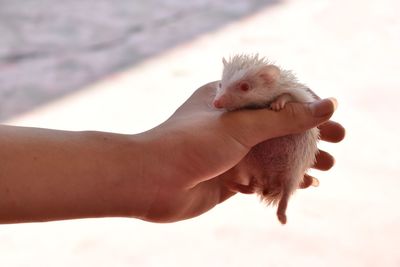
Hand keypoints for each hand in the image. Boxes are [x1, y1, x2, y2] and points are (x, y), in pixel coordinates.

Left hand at [139, 82, 344, 221]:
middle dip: (307, 135)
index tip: (330, 115)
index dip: (305, 106)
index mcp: (229, 99)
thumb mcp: (242, 126)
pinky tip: (304, 184)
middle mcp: (230, 124)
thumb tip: (328, 107)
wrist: (152, 181)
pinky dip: (282, 179)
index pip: (275, 97)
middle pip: (277, 126)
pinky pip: (262, 176)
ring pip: (272, 153)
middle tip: (337, 141)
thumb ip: (284, 118)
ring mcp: (230, 151)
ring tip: (327, 166)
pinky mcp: (229, 177)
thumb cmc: (191, 143)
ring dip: (299, 158)